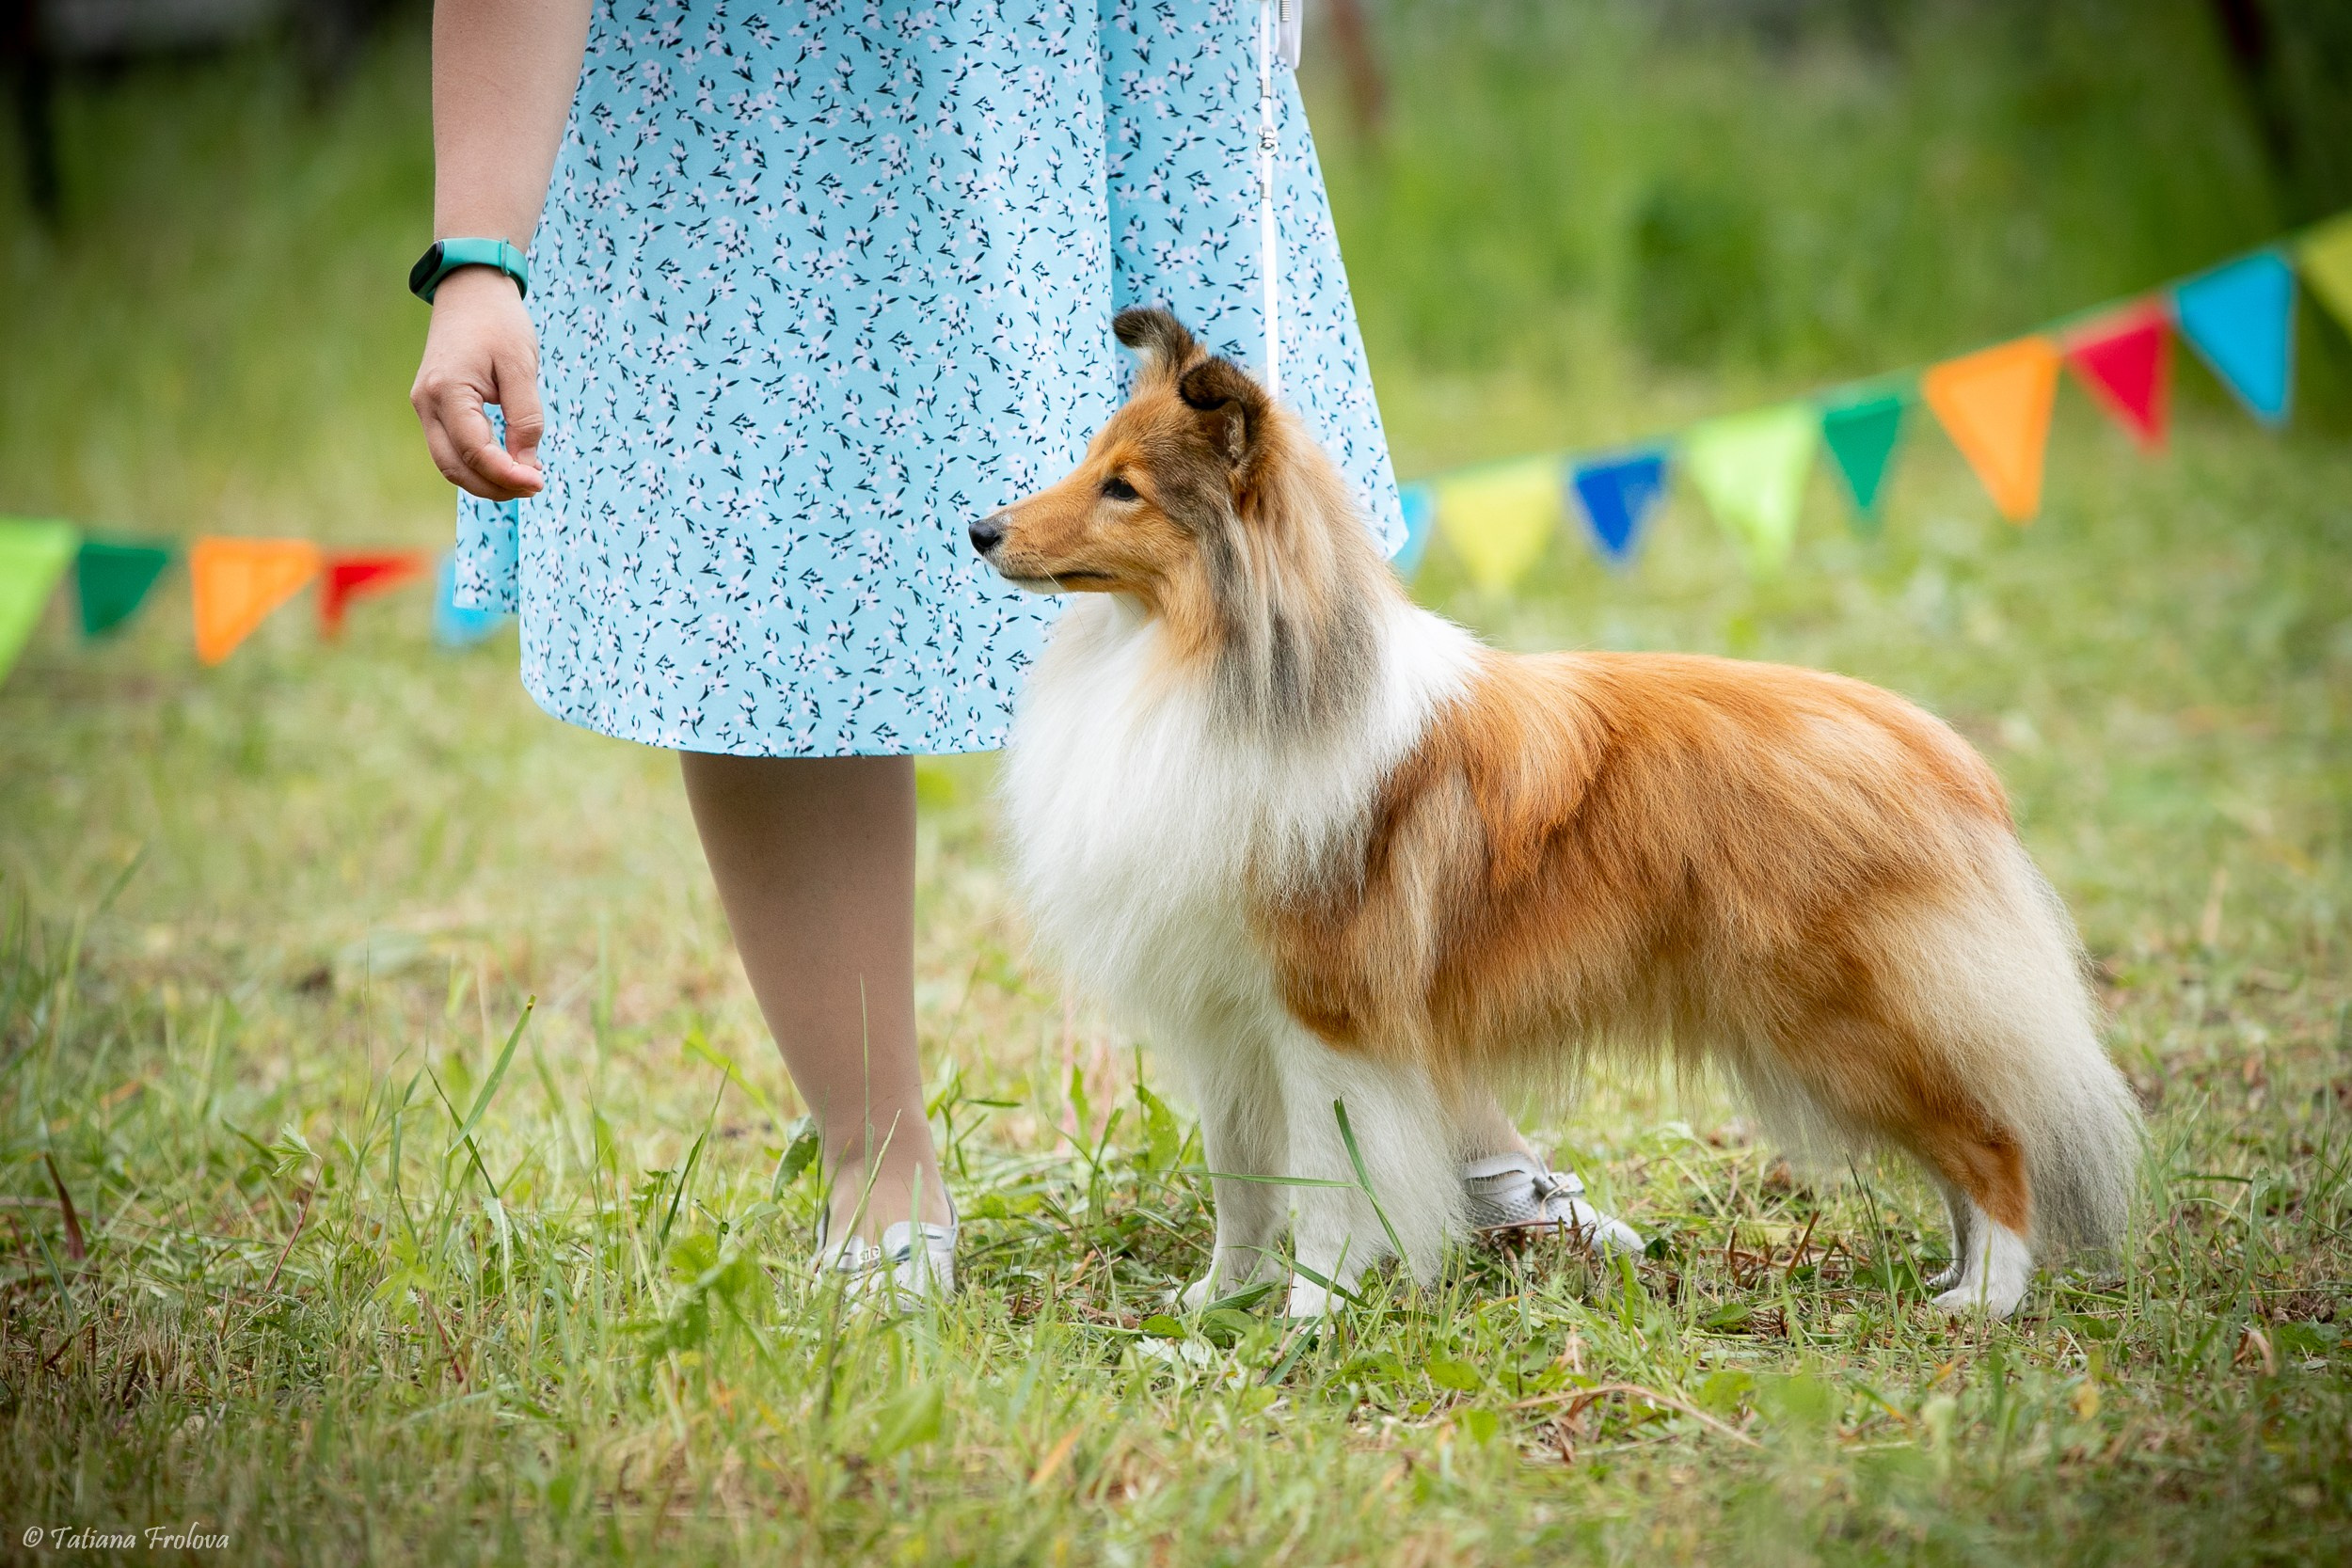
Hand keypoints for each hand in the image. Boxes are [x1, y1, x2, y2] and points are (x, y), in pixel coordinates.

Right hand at [410, 267, 545, 500]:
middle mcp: (427, 403)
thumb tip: (526, 465)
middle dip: (494, 487)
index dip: (507, 475)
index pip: (476, 451)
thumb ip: (525, 418)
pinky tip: (505, 465)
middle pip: (455, 466)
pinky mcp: (432, 407)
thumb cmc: (499, 322)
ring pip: (449, 463)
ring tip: (522, 481)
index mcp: (447, 391)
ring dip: (484, 480)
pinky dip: (475, 464)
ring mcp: (424, 406)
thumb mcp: (521, 367)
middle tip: (533, 487)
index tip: (538, 483)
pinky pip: (450, 448)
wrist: (470, 291)